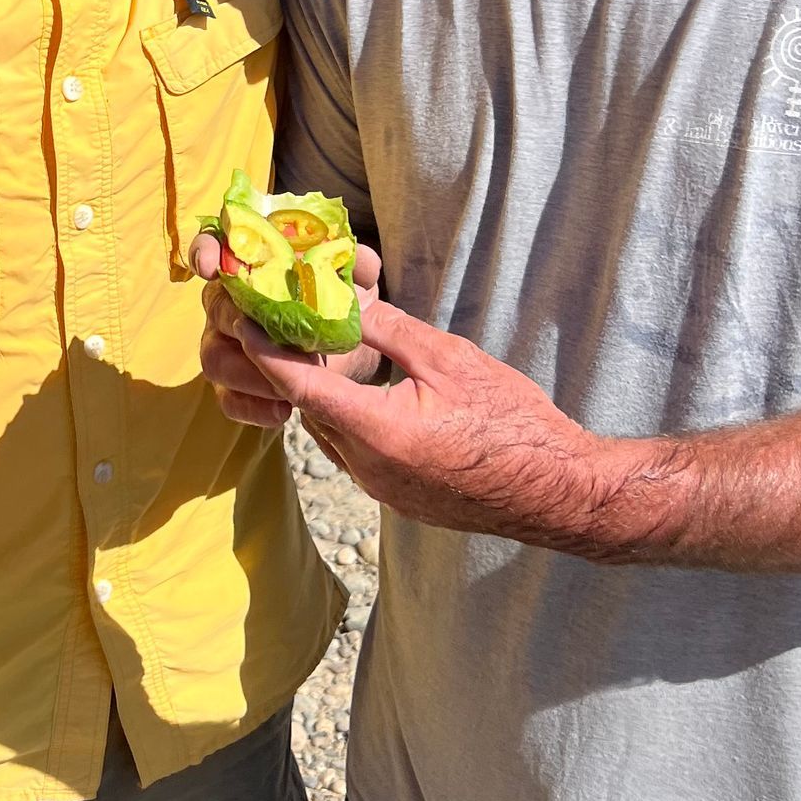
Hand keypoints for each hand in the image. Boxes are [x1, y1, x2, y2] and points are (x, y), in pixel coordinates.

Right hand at [192, 232, 387, 439]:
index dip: (206, 252)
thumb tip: (360, 260)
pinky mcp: (230, 389)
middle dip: (244, 327)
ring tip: (288, 387)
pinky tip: (283, 412)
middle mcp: (227, 305)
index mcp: (251, 270)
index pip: (214, 249)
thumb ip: (356, 267)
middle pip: (216, 309)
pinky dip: (253, 408)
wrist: (348, 355)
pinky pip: (227, 400)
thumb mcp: (354, 284)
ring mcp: (223, 348)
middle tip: (279, 342)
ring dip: (250, 374)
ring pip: (214, 360)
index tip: (211, 265)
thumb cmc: (340, 306)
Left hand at [208, 297, 614, 545]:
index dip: (266, 352)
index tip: (244, 322)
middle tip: (285, 329)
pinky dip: (348, 424)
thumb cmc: (513, 421)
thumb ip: (391, 331)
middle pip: (309, 412)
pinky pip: (355, 456)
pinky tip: (365, 399)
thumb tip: (346, 301)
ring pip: (330, 437)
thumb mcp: (450, 360)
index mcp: (377, 431)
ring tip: (323, 357)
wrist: (557, 491)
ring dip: (322, 400)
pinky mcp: (399, 500)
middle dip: (292, 372)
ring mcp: (382, 490)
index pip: (300, 387)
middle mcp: (368, 468)